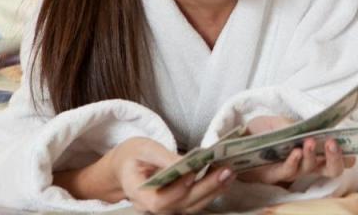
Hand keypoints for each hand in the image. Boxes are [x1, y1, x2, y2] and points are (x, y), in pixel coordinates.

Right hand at [110, 137, 234, 213]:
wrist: (127, 167)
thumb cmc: (134, 155)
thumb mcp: (144, 148)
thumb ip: (164, 157)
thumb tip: (187, 162)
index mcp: (137, 192)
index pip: (158, 200)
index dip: (177, 190)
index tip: (193, 173)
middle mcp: (151, 207)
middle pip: (181, 204)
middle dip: (206, 188)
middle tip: (226, 171)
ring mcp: (166, 208)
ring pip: (192, 206)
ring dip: (214, 190)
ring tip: (230, 173)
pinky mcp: (178, 204)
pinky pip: (196, 201)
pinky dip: (212, 190)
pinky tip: (225, 177)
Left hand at [236, 116, 355, 184]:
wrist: (238, 137)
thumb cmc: (264, 130)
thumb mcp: (282, 121)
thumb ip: (297, 126)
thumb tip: (312, 128)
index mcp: (316, 149)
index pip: (339, 156)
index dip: (349, 153)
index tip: (355, 145)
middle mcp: (308, 163)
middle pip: (332, 169)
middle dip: (336, 157)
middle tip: (333, 143)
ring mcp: (293, 170)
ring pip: (311, 169)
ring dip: (312, 155)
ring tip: (310, 142)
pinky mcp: (274, 175)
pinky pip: (288, 172)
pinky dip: (294, 161)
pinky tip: (295, 152)